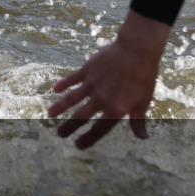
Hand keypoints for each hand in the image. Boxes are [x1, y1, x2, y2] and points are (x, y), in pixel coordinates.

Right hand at [48, 11, 167, 148]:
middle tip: (60, 134)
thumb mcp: (144, 101)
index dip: (88, 139)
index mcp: (116, 109)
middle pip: (80, 117)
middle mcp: (100, 99)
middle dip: (68, 127)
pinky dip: (63, 84)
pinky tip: (55, 89)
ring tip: (50, 115)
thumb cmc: (144, 77)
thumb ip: (138, 120)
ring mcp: (92, 84)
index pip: (99, 129)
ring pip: (71, 99)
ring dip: (60, 108)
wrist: (137, 50)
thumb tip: (142, 137)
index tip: (78, 145)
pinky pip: (72, 79)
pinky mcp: (87, 70)